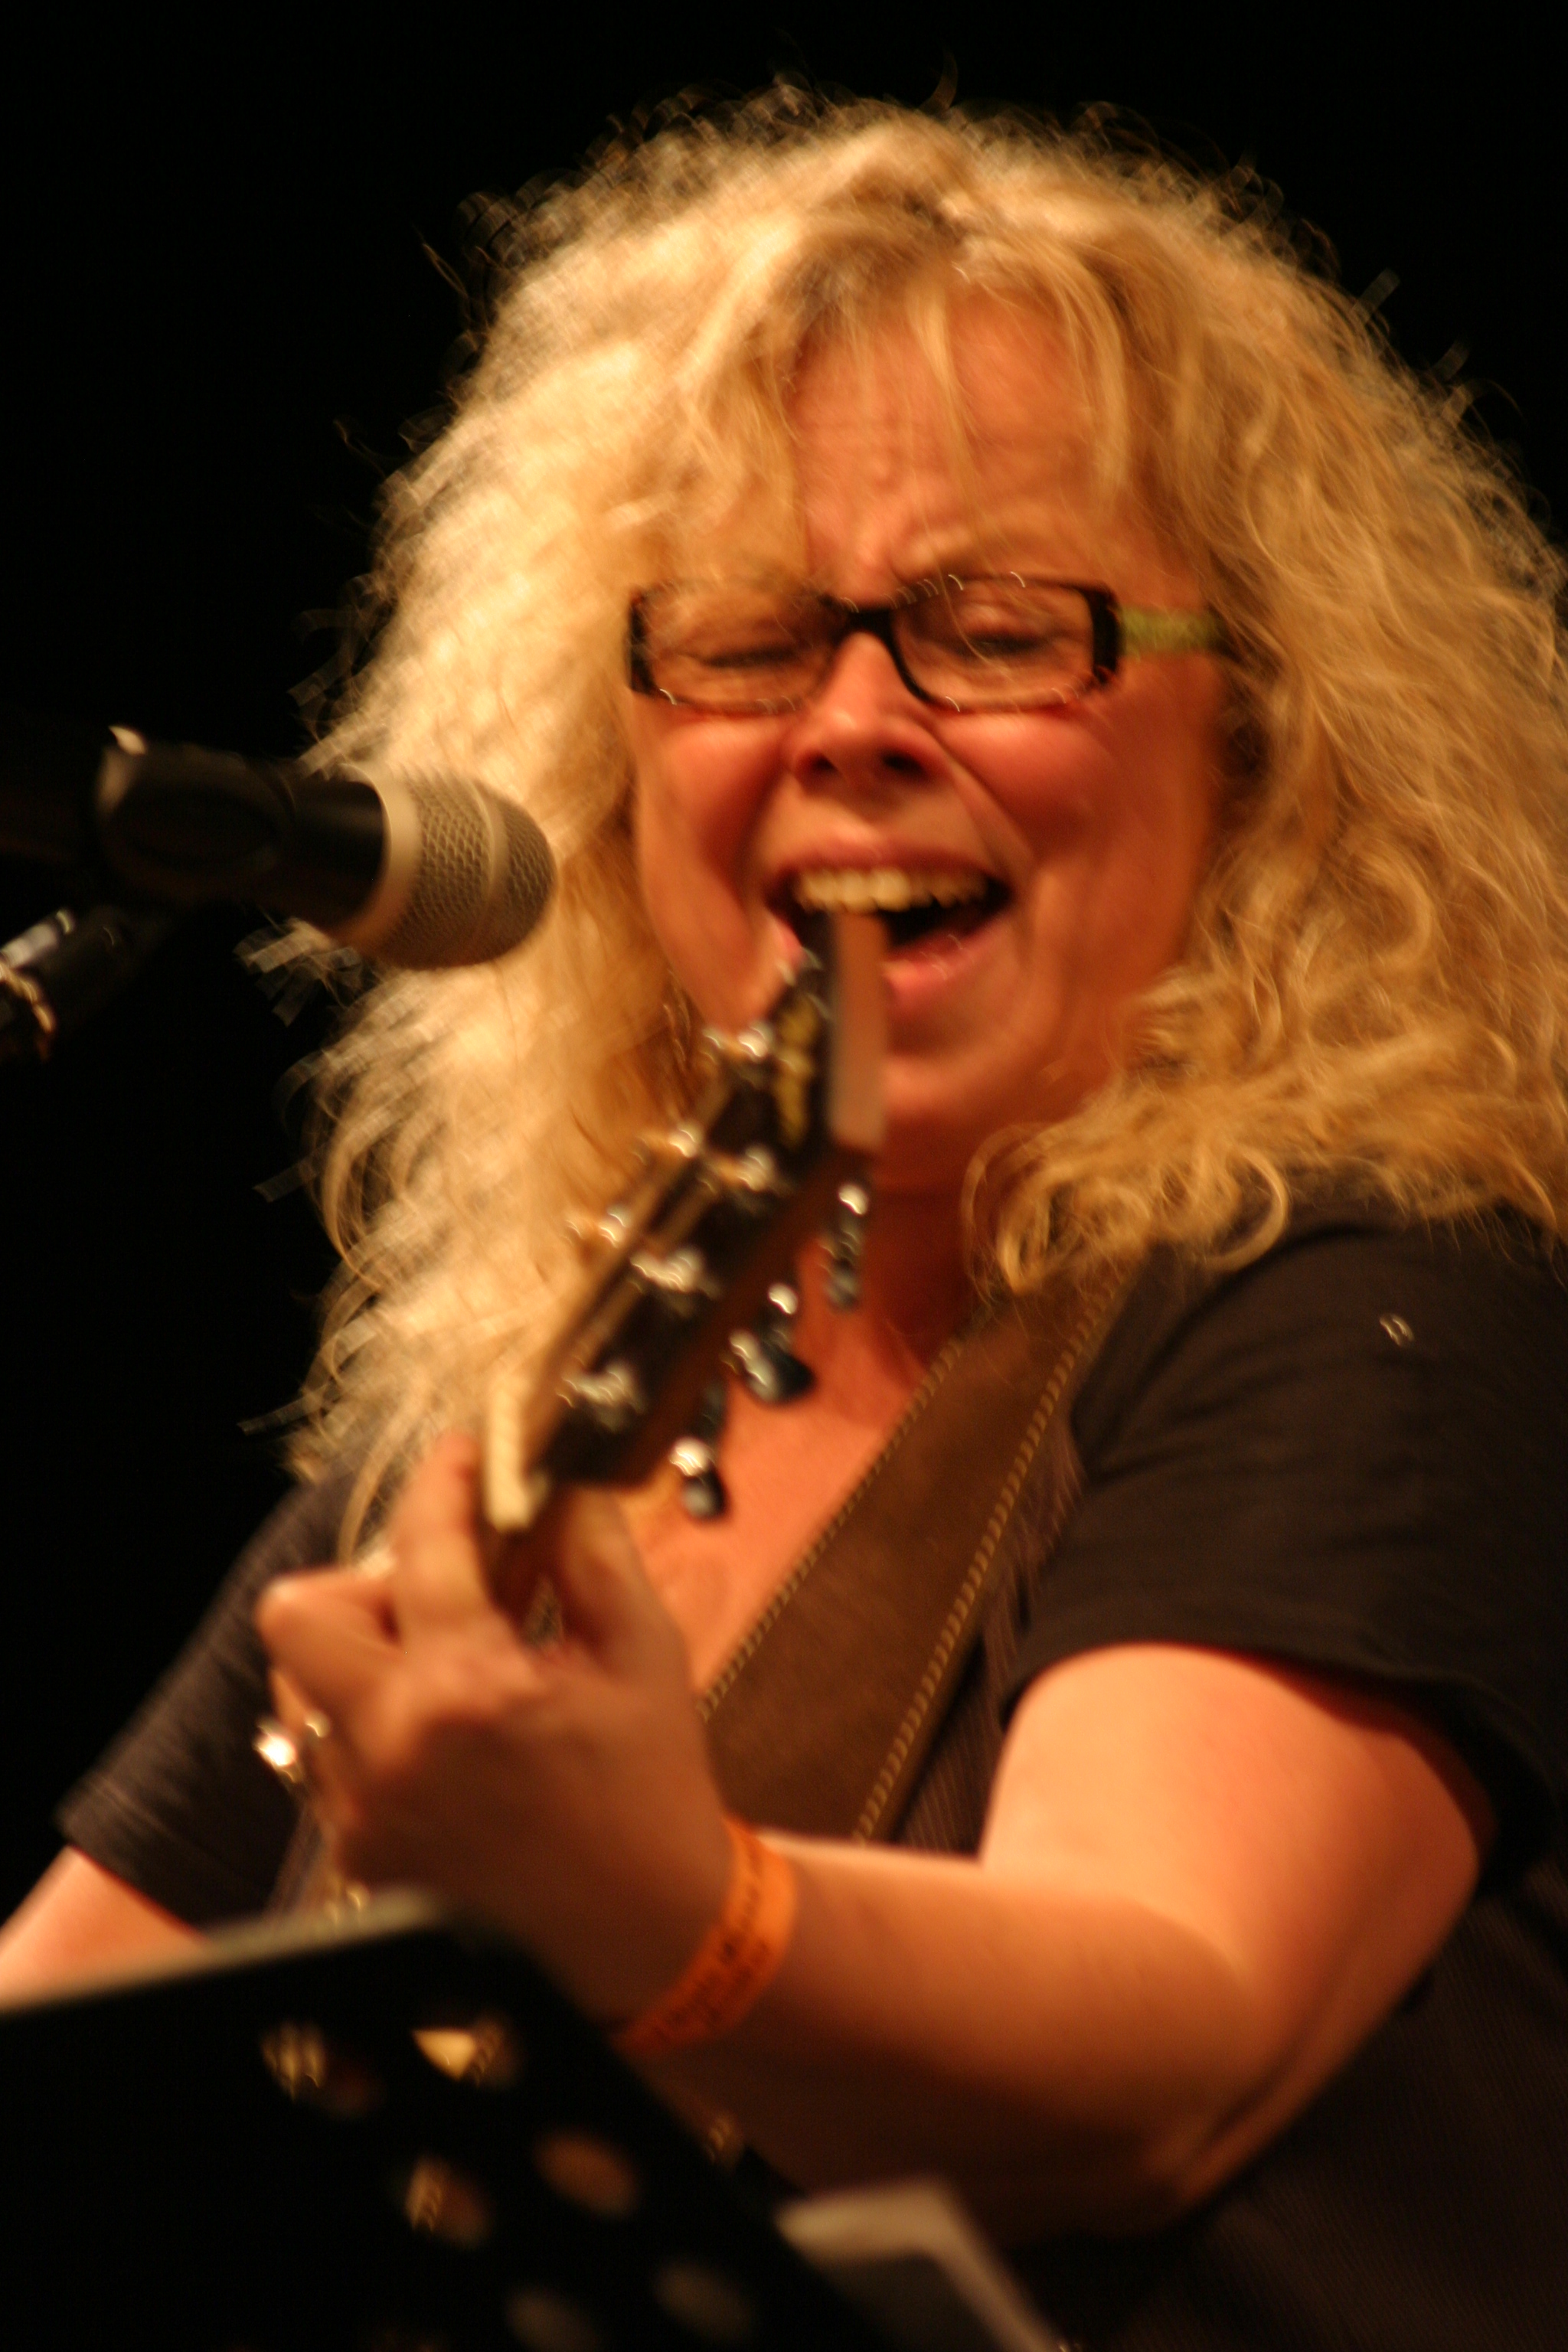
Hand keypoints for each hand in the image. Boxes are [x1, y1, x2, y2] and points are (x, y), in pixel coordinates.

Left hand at [255, 1434, 732, 2022]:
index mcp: (468, 1692)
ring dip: (357, 1650)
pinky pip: (322, 1751)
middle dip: (365, 1579)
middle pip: (300, 1615)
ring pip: (297, 1683)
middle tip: (439, 1589)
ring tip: (442, 1659)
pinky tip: (440, 1728)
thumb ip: (593, 1550)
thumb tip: (557, 1478)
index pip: (420, 1548)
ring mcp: (363, 1810)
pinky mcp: (355, 1853)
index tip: (465, 1456)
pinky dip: (367, 1717)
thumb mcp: (643, 1652)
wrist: (647, 1935)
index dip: (443, 1482)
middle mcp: (393, 1751)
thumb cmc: (651, 1789)